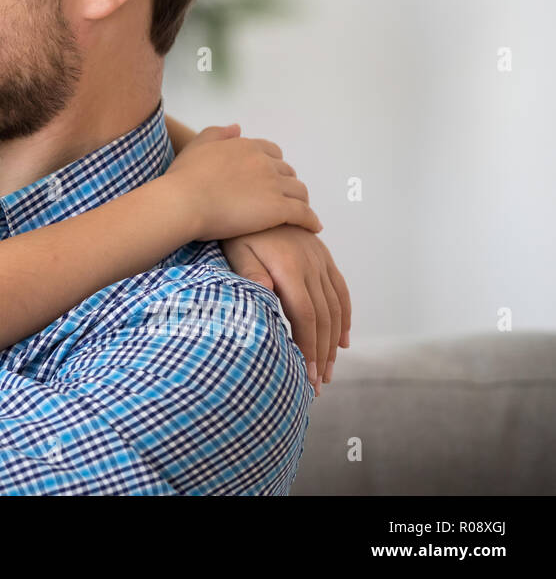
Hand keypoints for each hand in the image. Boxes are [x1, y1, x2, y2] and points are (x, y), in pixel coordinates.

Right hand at [165, 125, 321, 240]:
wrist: (183, 202)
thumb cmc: (183, 178)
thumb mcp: (197, 145)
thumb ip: (218, 133)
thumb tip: (237, 128)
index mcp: (246, 146)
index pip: (272, 152)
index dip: (272, 165)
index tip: (269, 178)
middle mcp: (263, 162)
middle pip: (288, 172)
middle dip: (286, 183)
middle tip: (282, 198)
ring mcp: (273, 185)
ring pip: (299, 192)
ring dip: (300, 201)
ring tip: (299, 213)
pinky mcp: (278, 209)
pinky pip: (304, 214)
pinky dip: (311, 220)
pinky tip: (313, 227)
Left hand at [223, 224, 350, 396]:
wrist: (248, 195)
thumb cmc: (234, 228)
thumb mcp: (235, 248)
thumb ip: (250, 273)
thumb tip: (267, 294)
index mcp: (289, 266)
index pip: (305, 316)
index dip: (308, 347)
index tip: (307, 375)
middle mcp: (310, 263)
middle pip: (323, 317)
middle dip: (322, 353)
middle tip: (318, 383)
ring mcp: (319, 258)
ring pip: (335, 306)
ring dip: (334, 340)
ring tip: (329, 369)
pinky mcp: (320, 254)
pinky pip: (340, 288)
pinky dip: (345, 315)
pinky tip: (343, 339)